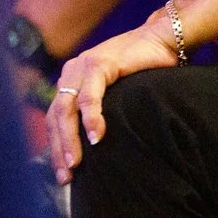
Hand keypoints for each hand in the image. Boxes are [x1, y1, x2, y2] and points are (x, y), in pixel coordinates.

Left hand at [46, 20, 184, 183]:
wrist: (163, 39)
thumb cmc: (145, 71)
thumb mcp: (117, 97)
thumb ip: (103, 114)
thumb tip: (99, 150)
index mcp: (71, 82)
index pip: (54, 121)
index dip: (56, 149)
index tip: (64, 178)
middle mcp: (71, 74)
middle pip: (55, 118)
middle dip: (58, 150)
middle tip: (67, 177)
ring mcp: (83, 66)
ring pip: (66, 109)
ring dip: (70, 139)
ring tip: (76, 163)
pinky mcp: (100, 62)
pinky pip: (89, 95)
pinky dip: (90, 118)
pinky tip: (96, 137)